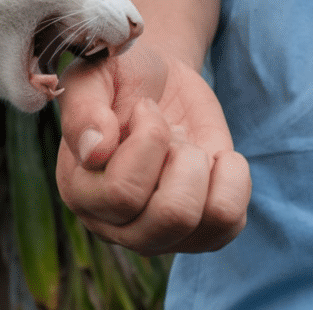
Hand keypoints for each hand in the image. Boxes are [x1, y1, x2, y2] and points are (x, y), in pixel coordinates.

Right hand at [56, 40, 250, 255]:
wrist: (158, 80)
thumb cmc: (119, 77)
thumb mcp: (93, 77)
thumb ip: (83, 109)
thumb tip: (95, 152)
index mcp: (80, 192)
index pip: (123, 193)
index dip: (149, 140)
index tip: (145, 108)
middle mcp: (115, 224)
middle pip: (171, 217)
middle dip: (183, 156)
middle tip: (170, 131)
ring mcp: (159, 235)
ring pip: (207, 221)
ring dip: (202, 167)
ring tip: (184, 148)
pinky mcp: (202, 231)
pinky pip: (231, 219)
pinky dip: (232, 178)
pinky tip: (211, 159)